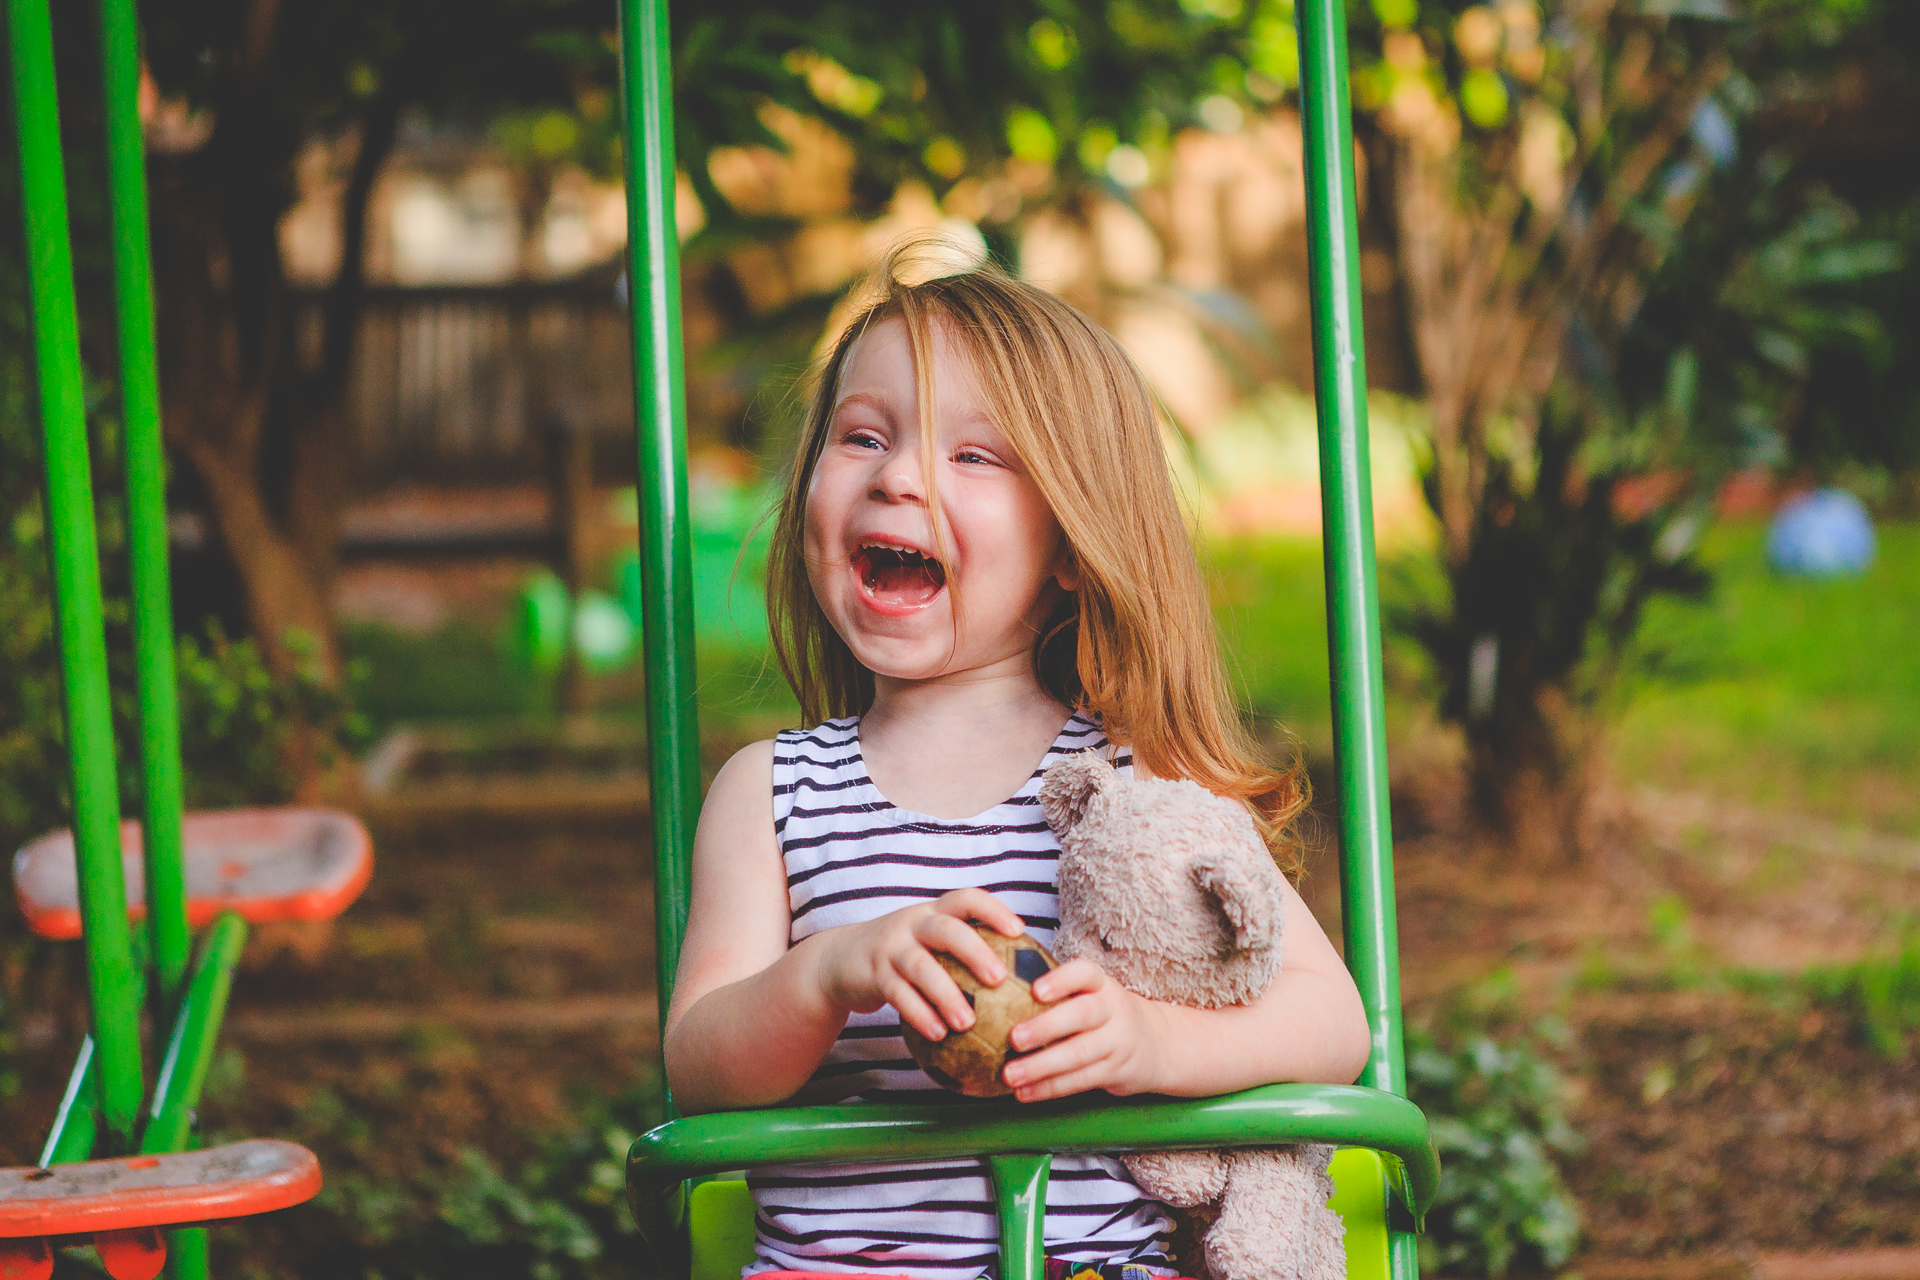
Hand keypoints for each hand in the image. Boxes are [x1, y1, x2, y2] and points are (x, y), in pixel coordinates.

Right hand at [807, 888, 1024, 1042]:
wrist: (839, 960)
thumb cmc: (902, 954)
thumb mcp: (927, 941)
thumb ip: (961, 951)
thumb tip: (1020, 977)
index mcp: (933, 912)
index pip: (967, 898)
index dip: (994, 910)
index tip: (1020, 931)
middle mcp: (912, 923)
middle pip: (946, 929)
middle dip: (975, 952)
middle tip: (1000, 979)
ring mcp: (890, 947)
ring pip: (921, 966)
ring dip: (947, 994)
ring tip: (969, 1022)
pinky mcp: (873, 973)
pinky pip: (899, 995)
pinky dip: (920, 1014)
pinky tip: (939, 1035)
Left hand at [1002, 960, 1167, 1101]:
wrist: (1158, 1043)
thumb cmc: (1104, 1013)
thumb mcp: (1092, 993)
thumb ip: (1057, 991)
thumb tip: (995, 988)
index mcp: (1101, 984)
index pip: (1085, 973)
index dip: (1061, 980)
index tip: (1035, 990)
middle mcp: (1112, 1009)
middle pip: (1082, 1015)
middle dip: (1046, 1027)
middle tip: (1014, 1038)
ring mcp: (1117, 1042)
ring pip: (1079, 1054)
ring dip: (1041, 1067)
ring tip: (1010, 1075)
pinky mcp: (1115, 1071)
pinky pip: (1080, 1080)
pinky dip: (1050, 1088)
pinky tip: (1025, 1092)